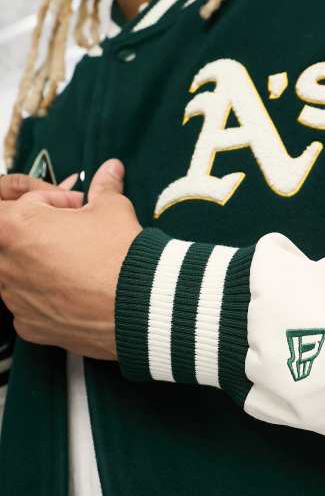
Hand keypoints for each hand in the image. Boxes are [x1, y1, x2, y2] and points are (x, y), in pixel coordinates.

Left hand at [0, 159, 142, 359]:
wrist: (141, 304)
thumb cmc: (120, 254)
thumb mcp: (112, 208)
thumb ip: (103, 187)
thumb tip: (111, 170)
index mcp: (12, 226)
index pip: (22, 203)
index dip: (55, 201)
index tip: (79, 208)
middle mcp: (4, 264)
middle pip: (16, 240)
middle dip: (43, 234)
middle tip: (77, 235)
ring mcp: (14, 298)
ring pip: (22, 274)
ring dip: (43, 266)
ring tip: (80, 266)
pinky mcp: (29, 326)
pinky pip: (32, 306)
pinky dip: (49, 299)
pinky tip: (77, 293)